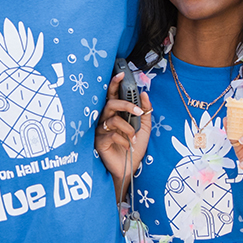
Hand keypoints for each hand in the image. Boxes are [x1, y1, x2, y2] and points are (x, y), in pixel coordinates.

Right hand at [96, 72, 151, 187]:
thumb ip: (144, 111)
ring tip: (133, 136)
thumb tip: (144, 94)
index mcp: (115, 113)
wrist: (130, 168)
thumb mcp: (144, 128)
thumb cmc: (134, 146)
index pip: (112, 95)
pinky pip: (111, 135)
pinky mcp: (98, 141)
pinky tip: (128, 145)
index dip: (115, 84)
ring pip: (112, 120)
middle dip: (125, 105)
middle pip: (111, 104)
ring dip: (127, 127)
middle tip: (137, 111)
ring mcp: (100, 130)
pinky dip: (123, 139)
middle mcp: (106, 119)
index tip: (121, 75)